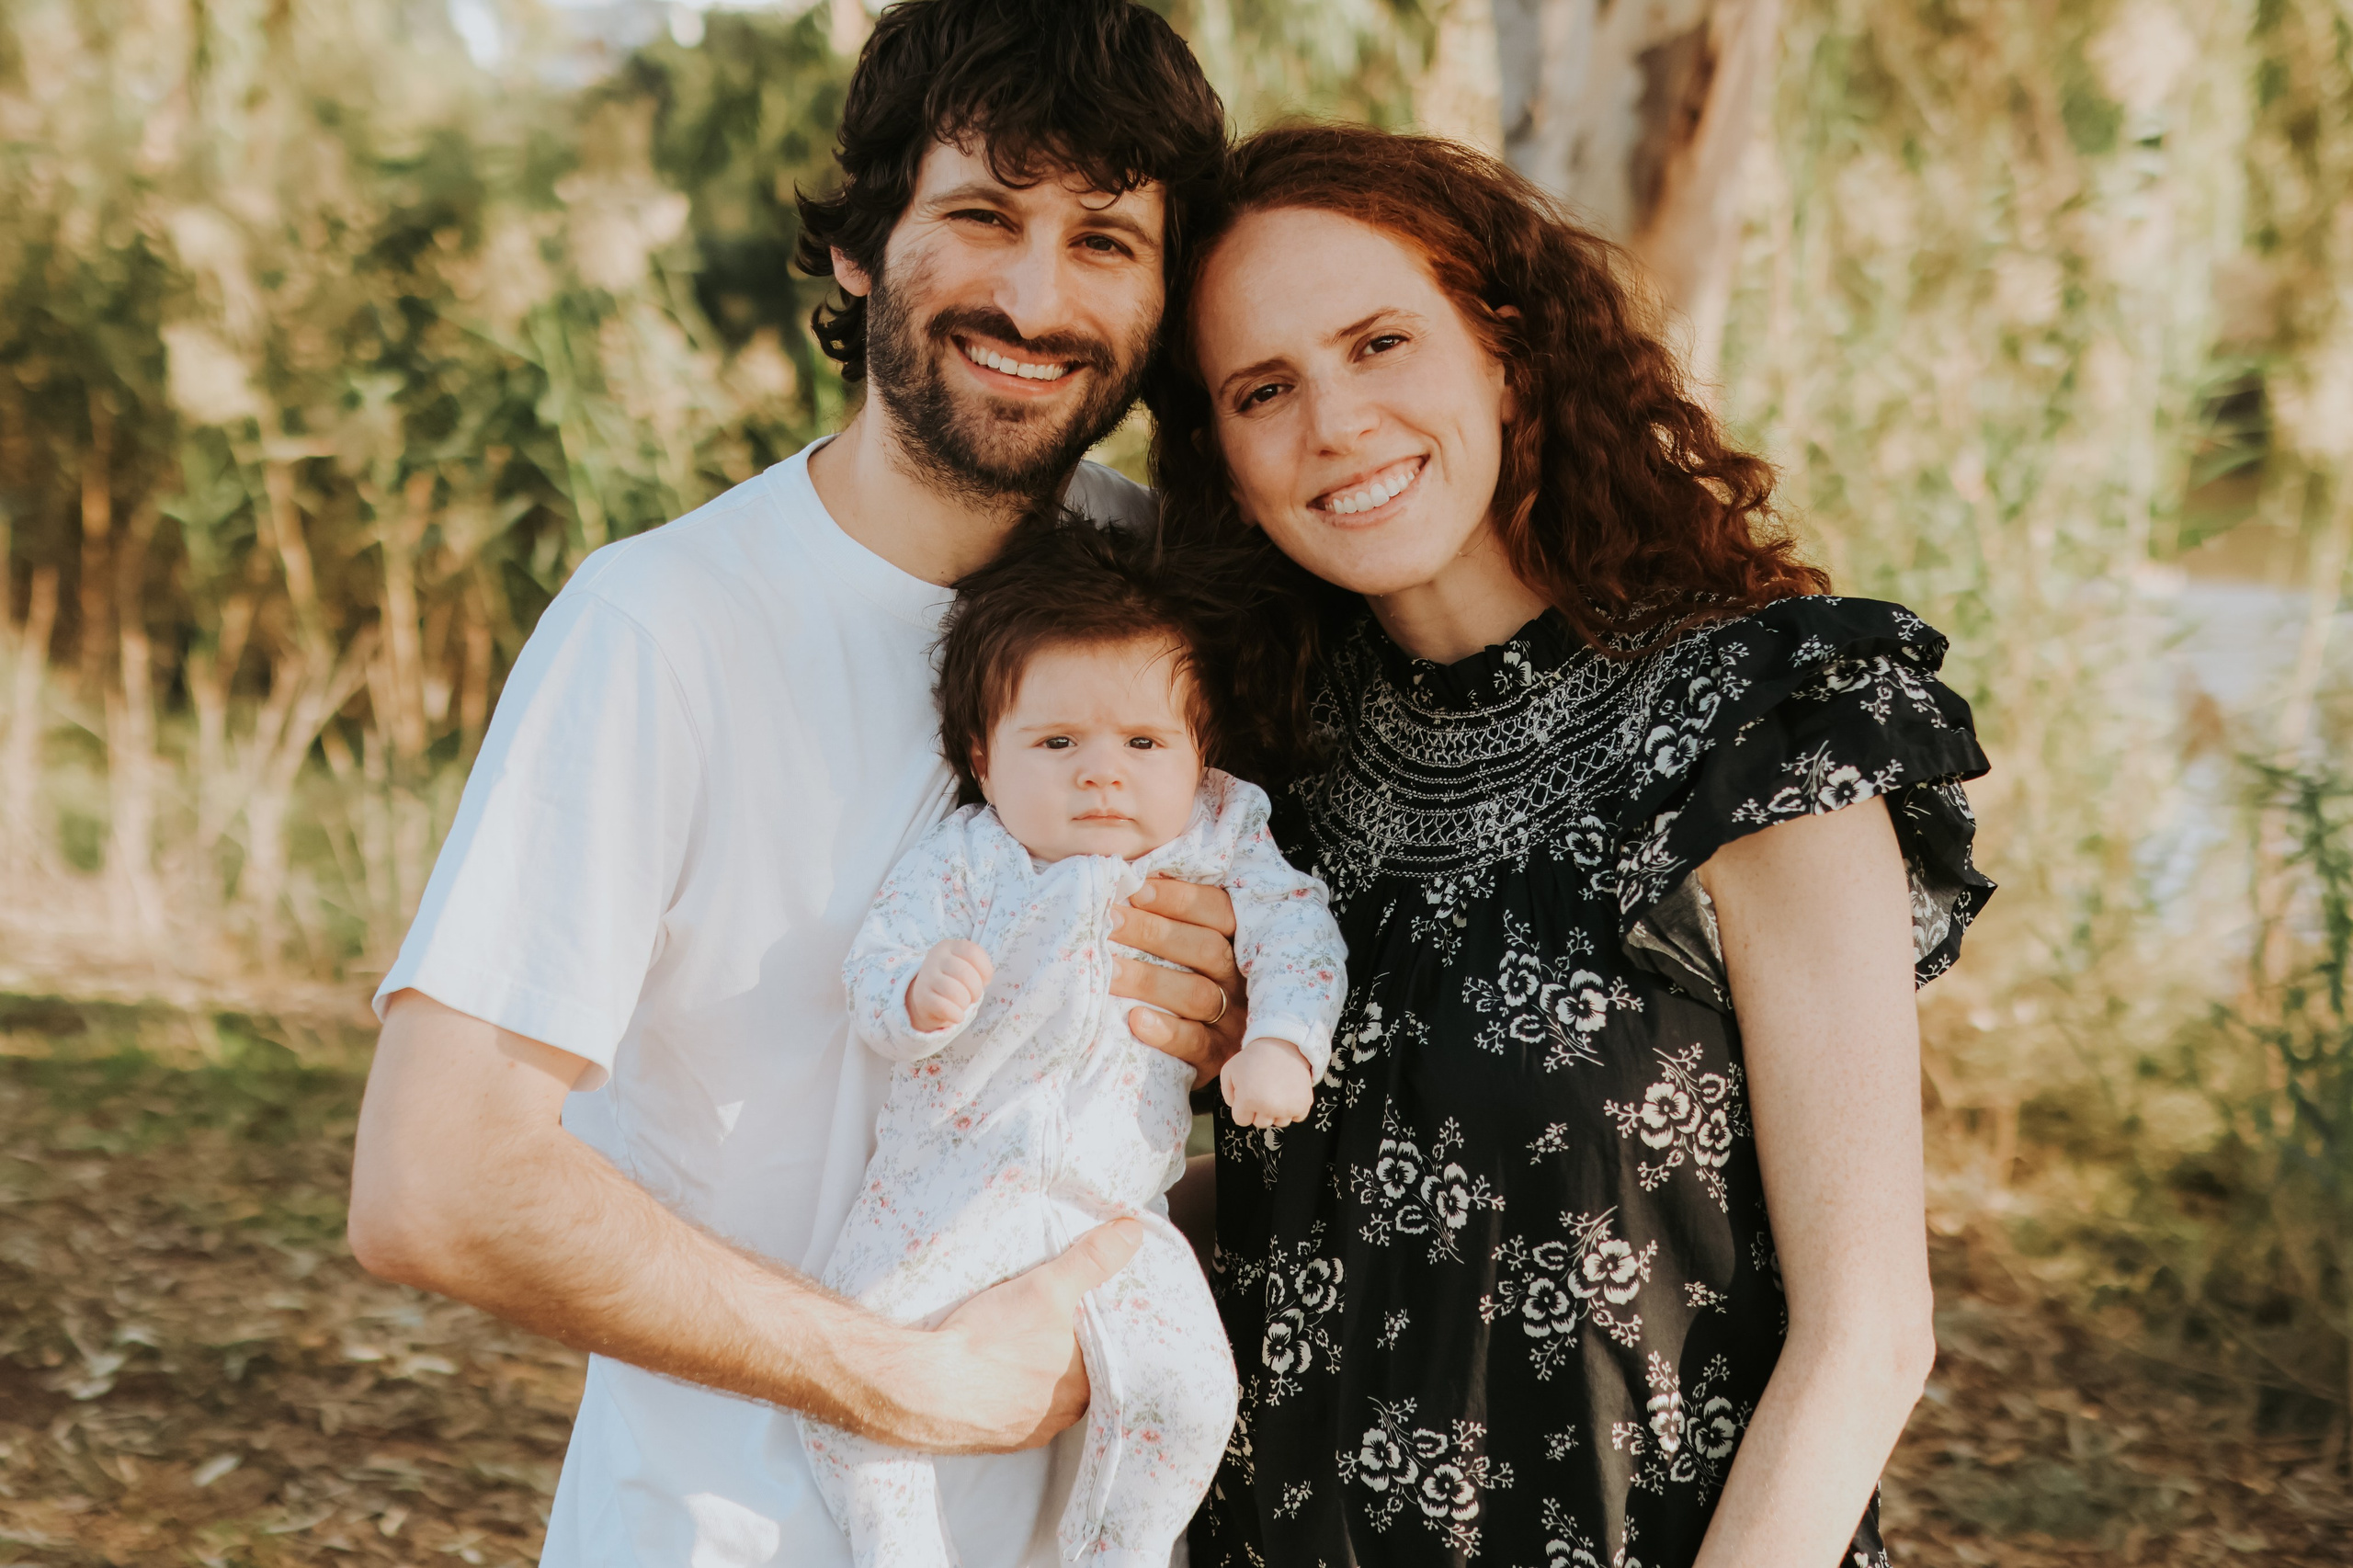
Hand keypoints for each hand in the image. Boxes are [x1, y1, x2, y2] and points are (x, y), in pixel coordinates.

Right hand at [907, 938, 992, 1031]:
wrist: (925, 998)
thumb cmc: (953, 981)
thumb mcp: (965, 967)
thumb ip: (978, 967)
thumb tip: (985, 979)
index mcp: (949, 946)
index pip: (973, 951)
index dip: (985, 970)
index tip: (983, 980)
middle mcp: (936, 958)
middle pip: (966, 974)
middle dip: (976, 990)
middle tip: (972, 996)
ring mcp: (927, 977)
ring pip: (956, 992)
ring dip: (965, 1003)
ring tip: (962, 1004)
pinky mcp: (922, 997)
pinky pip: (945, 1008)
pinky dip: (957, 1015)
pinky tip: (956, 1015)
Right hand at [918, 1219, 1144, 1451]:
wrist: (922, 1388)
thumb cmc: (991, 1340)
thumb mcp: (1047, 1287)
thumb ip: (1091, 1260)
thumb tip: (1132, 1232)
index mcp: (1084, 1390)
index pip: (1100, 1354)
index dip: (1090, 1328)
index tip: (1077, 1309)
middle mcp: (1059, 1419)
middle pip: (1070, 1374)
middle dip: (1061, 1349)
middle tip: (1045, 1320)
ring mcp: (1022, 1432)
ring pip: (1037, 1392)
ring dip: (1030, 1370)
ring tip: (1015, 1339)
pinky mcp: (988, 1436)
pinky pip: (1004, 1407)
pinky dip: (1000, 1387)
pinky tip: (988, 1366)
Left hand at [1112, 877, 1247, 1088]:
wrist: (1214, 1054)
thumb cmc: (1185, 982)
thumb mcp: (1190, 948)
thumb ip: (1174, 917)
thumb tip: (1128, 877)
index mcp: (1240, 942)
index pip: (1220, 911)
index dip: (1179, 898)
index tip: (1135, 888)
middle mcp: (1243, 979)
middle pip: (1206, 949)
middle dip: (1154, 932)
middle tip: (1109, 921)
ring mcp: (1234, 1021)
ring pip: (1198, 994)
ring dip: (1149, 979)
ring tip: (1107, 970)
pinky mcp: (1219, 1059)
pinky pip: (1196, 1044)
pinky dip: (1166, 1031)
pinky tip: (1135, 1019)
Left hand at [1220, 1037, 1314, 1127]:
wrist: (1282, 1044)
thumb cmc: (1253, 1058)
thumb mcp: (1229, 1071)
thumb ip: (1227, 1094)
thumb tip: (1237, 1109)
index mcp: (1248, 1100)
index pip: (1241, 1120)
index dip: (1242, 1107)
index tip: (1247, 1092)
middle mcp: (1269, 1107)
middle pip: (1261, 1123)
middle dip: (1259, 1109)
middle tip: (1262, 1089)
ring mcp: (1288, 1107)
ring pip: (1279, 1122)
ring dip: (1277, 1111)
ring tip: (1276, 1090)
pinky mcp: (1304, 1104)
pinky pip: (1297, 1117)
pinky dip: (1293, 1108)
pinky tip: (1288, 1093)